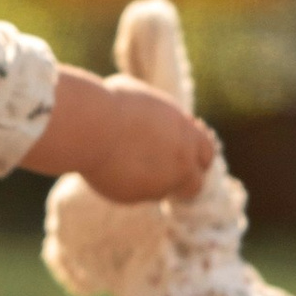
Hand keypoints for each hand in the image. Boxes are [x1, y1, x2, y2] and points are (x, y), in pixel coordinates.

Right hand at [27, 66, 217, 204]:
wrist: (89, 125)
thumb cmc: (111, 103)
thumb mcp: (143, 98)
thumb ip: (158, 117)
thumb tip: (153, 119)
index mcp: (186, 133)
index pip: (206, 153)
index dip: (193, 155)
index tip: (178, 153)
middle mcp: (181, 161)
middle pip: (195, 184)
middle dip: (181, 181)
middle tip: (162, 173)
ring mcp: (161, 183)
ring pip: (162, 192)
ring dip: (151, 184)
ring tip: (127, 165)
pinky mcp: (136, 197)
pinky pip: (136, 196)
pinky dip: (127, 186)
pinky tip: (110, 169)